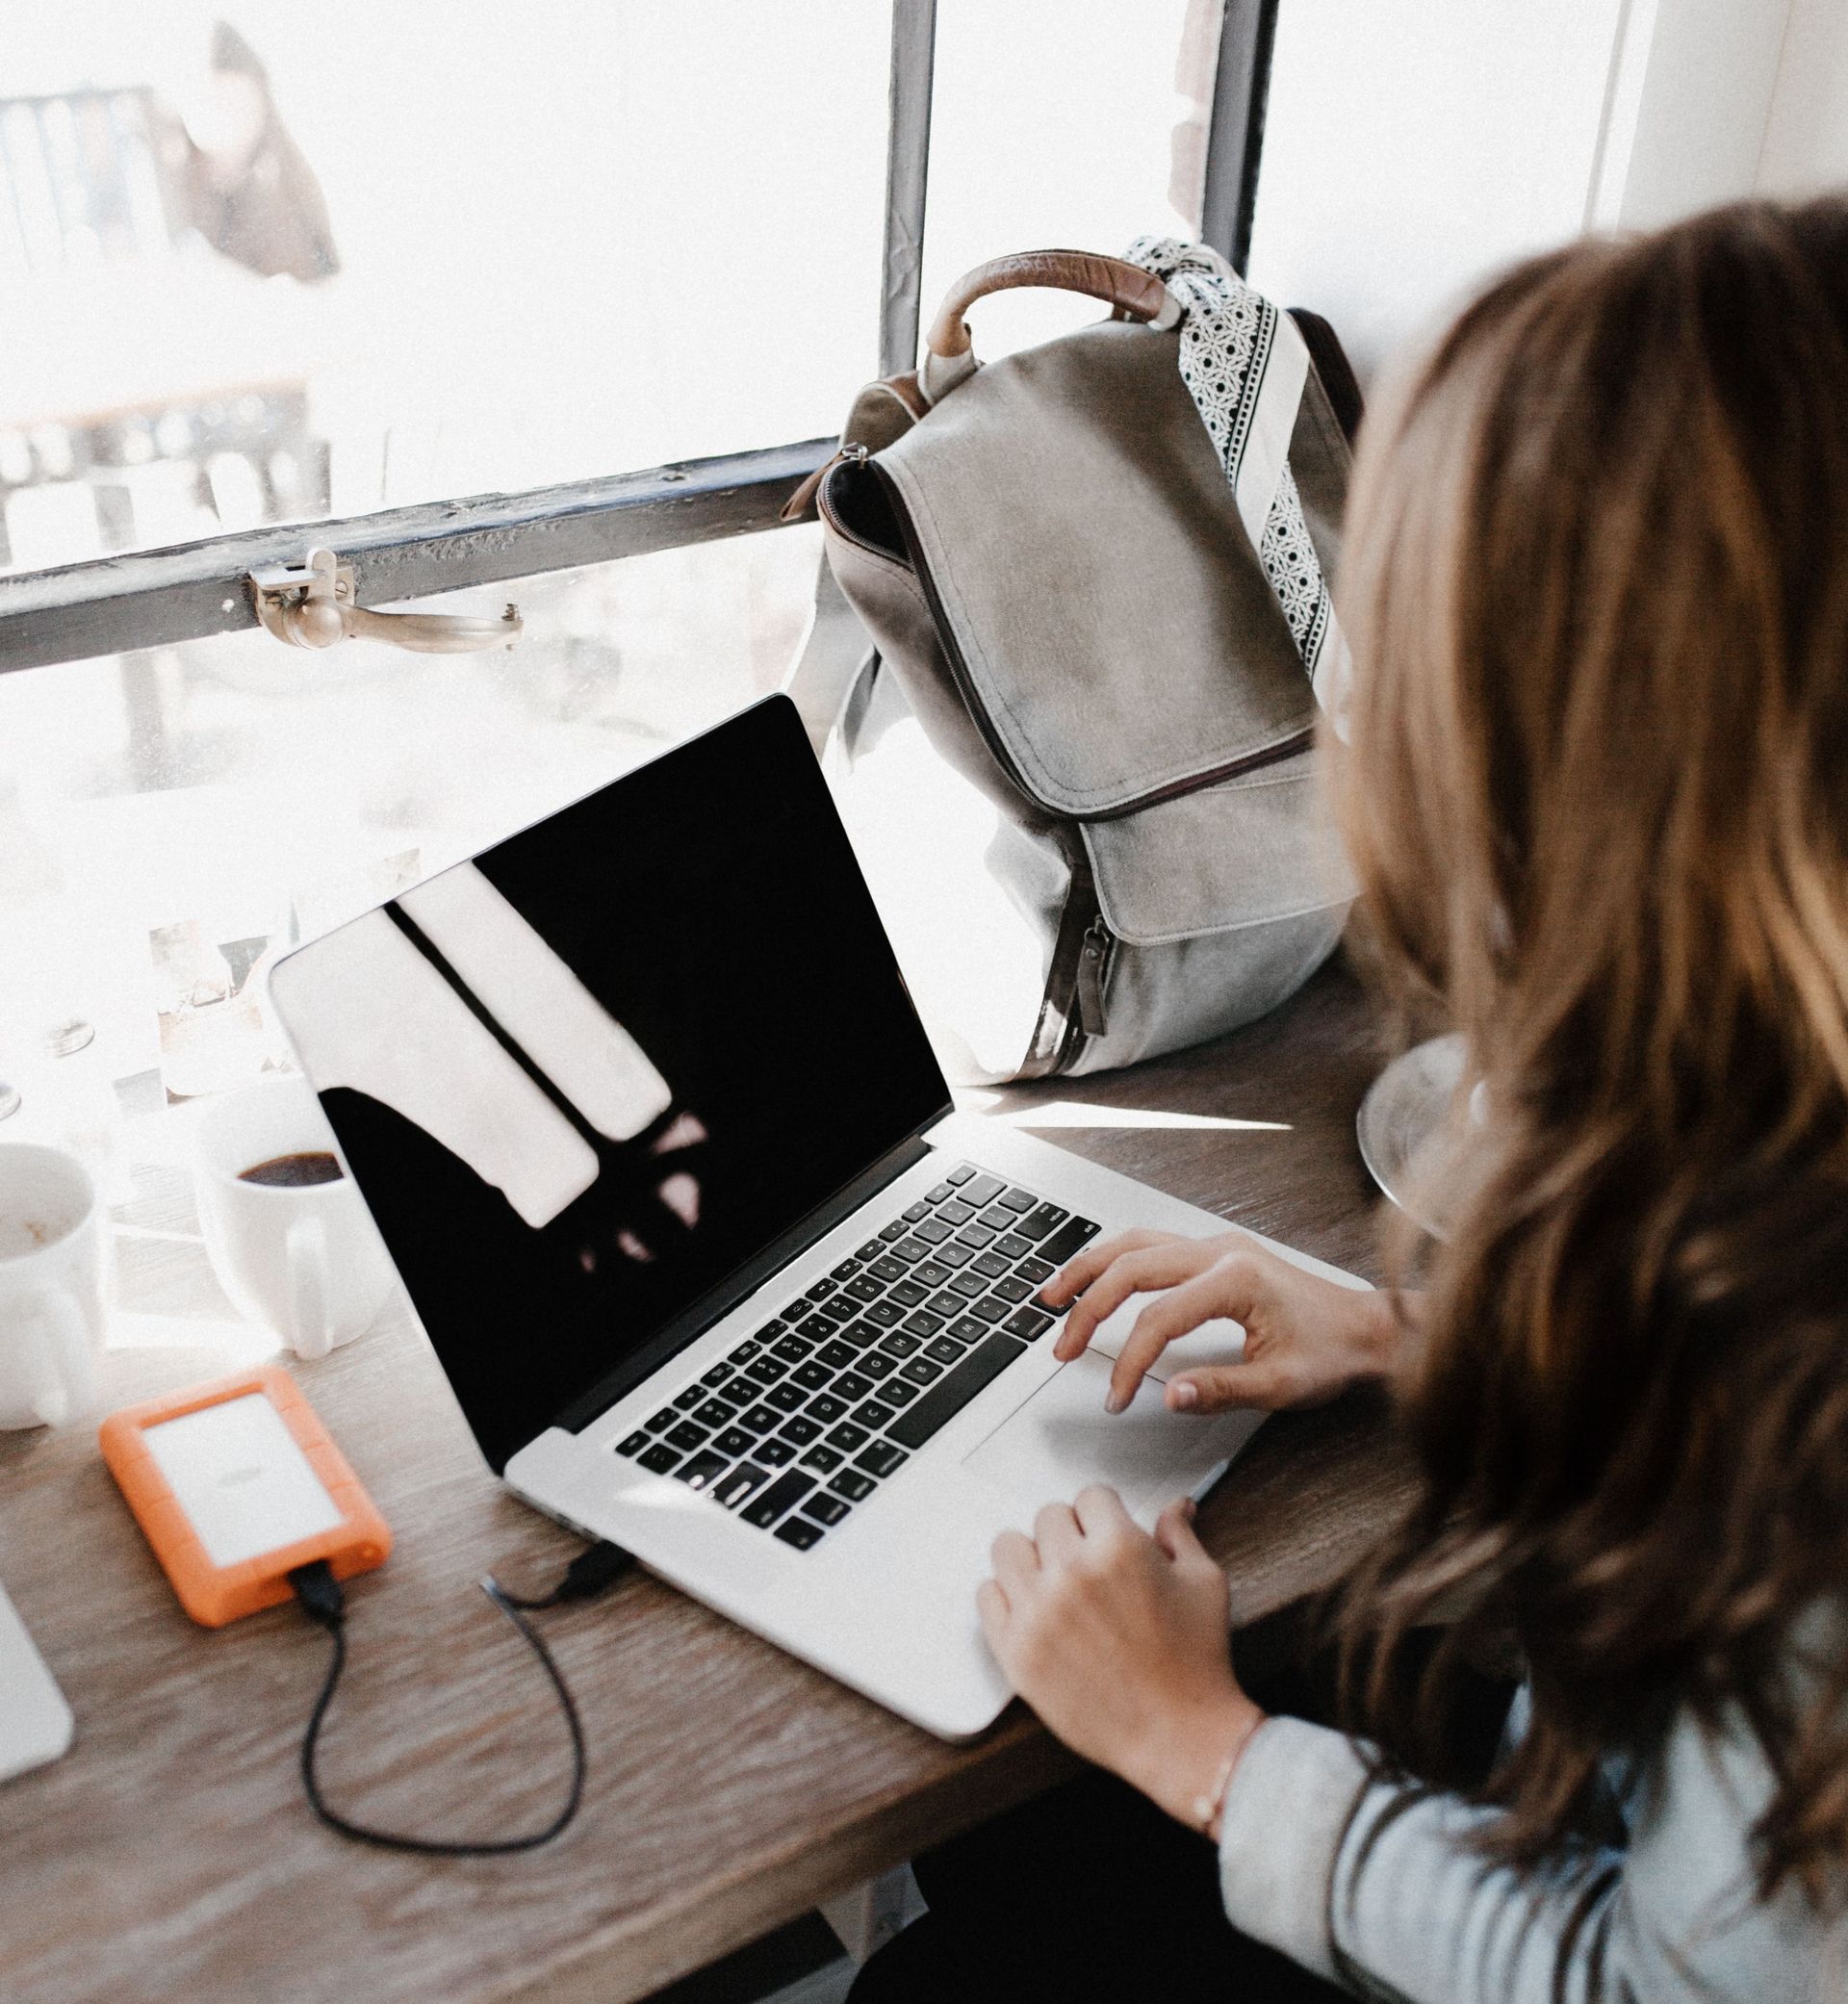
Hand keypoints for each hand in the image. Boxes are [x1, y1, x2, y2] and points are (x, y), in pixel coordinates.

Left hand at [978, 1487, 1262, 1827]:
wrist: (1179, 1736)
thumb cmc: (1197, 1663)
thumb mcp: (1203, 1584)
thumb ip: (1179, 1536)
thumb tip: (1176, 1506)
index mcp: (1118, 1548)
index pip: (1090, 1496)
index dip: (1105, 1514)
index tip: (1108, 1532)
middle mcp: (1071, 1573)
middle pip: (1047, 1517)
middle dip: (1071, 1533)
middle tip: (1088, 1562)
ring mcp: (1037, 1612)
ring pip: (1008, 1547)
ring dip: (1032, 1558)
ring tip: (1054, 1581)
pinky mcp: (1015, 1650)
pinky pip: (987, 1596)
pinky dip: (1007, 1597)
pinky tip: (1034, 1610)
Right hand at [1044, 1229, 1401, 1415]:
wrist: (1367, 1328)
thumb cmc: (1332, 1353)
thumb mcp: (1281, 1385)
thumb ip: (1221, 1389)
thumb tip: (1169, 1395)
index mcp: (1236, 1280)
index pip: (1158, 1318)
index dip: (1129, 1361)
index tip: (1116, 1397)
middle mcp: (1220, 1251)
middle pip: (1131, 1267)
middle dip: (1088, 1309)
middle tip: (1062, 1348)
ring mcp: (1217, 1245)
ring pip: (1134, 1243)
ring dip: (1090, 1269)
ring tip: (1053, 1297)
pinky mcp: (1216, 1251)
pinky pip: (1151, 1244)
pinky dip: (1115, 1260)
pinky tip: (1096, 1278)